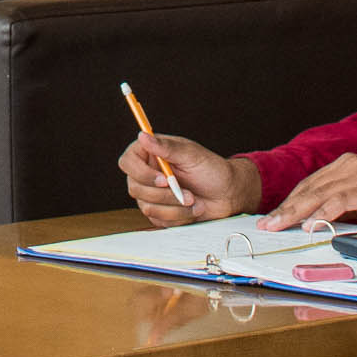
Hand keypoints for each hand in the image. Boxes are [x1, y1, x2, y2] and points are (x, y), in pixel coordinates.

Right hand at [119, 133, 260, 219]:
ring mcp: (152, 195)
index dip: (141, 173)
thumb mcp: (191, 155)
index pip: (128, 161)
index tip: (163, 179)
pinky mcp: (160, 212)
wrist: (228, 194)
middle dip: (164, 195)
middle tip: (188, 193)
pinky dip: (178, 217)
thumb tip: (143, 136)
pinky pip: (159, 220)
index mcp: (151, 154)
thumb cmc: (212, 170)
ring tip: (194, 201)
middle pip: (135, 187)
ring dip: (175, 207)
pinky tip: (192, 210)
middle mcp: (148, 174)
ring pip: (147, 207)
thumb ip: (166, 147)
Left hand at [261, 154, 356, 233]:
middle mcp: (350, 164)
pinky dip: (323, 213)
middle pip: (309, 188)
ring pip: (319, 193)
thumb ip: (343, 210)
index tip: (272, 219)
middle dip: (285, 208)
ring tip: (279, 226)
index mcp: (346, 166)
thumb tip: (316, 225)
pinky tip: (310, 224)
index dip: (289, 203)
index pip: (309, 185)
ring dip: (296, 212)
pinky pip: (340, 200)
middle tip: (266, 226)